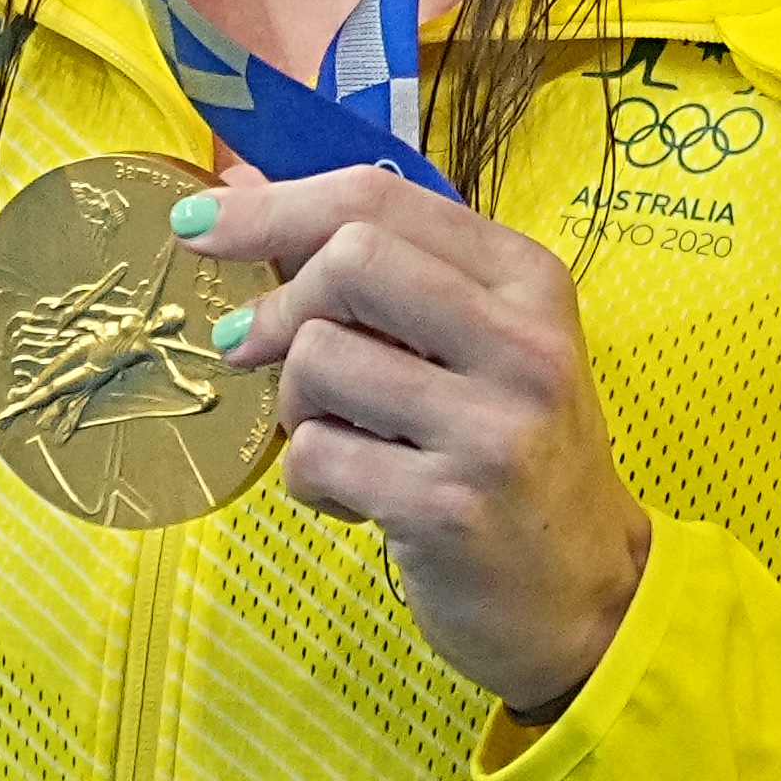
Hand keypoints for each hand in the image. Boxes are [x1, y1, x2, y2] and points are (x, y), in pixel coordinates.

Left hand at [187, 162, 654, 714]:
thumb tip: (236, 189)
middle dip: (279, 304)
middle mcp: (522, 343)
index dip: (273, 206)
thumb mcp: (470, 341)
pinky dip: (309, 480)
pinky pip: (314, 457)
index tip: (200, 222)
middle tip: (252, 347)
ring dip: (294, 405)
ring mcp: (491, 427)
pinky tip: (356, 497)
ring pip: (319, 359)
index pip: (382, 200)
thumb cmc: (508, 452)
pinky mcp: (449, 506)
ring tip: (335, 438)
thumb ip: (376, 263)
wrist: (580, 591)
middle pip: (350, 261)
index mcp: (527, 280)